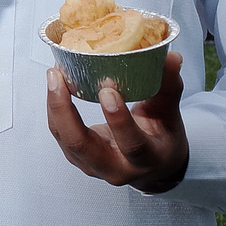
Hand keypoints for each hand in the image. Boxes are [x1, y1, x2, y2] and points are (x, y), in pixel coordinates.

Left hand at [46, 51, 188, 191]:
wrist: (152, 166)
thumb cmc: (161, 137)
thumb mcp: (170, 115)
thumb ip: (169, 87)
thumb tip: (171, 56)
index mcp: (146, 160)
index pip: (131, 144)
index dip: (118, 120)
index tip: (107, 90)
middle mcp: (116, 169)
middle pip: (81, 146)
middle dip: (65, 111)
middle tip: (59, 77)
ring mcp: (92, 165)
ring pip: (65, 138)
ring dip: (55, 105)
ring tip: (53, 73)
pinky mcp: (77, 157)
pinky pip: (60, 132)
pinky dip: (55, 107)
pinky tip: (54, 82)